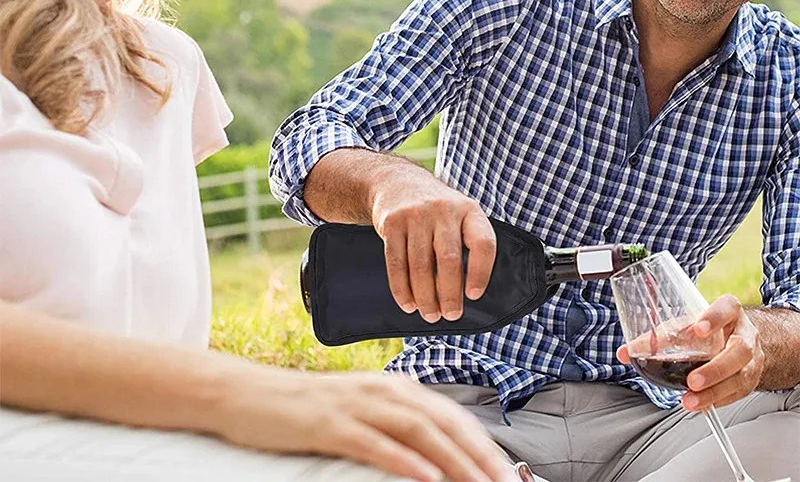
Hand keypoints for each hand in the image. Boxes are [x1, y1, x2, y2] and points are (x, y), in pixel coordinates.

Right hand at [218, 365, 512, 481]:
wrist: (251, 395)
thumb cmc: (308, 409)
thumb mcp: (359, 409)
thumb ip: (395, 423)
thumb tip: (434, 452)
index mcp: (392, 387)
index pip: (449, 414)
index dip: (482, 443)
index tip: (508, 472)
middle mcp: (381, 390)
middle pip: (442, 422)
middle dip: (479, 455)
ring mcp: (356, 405)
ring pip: (418, 431)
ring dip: (454, 460)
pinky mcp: (330, 425)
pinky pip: (375, 443)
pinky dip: (405, 462)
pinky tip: (427, 479)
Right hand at [370, 172, 495, 322]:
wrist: (397, 182)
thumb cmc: (437, 210)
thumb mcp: (460, 214)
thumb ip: (468, 243)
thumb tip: (471, 293)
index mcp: (469, 210)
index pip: (483, 243)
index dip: (480, 272)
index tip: (474, 296)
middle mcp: (444, 209)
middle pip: (449, 260)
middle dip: (450, 294)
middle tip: (450, 315)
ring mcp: (416, 215)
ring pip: (421, 265)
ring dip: (426, 297)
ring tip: (430, 315)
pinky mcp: (392, 222)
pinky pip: (396, 262)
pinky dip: (401, 288)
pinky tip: (408, 304)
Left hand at [616, 293, 764, 410]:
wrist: (738, 336)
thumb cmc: (708, 327)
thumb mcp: (688, 322)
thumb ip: (659, 335)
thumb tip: (627, 352)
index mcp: (729, 311)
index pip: (726, 309)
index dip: (714, 318)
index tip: (698, 329)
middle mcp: (745, 333)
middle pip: (739, 350)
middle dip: (715, 368)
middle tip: (692, 379)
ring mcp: (752, 358)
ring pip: (741, 376)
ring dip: (714, 391)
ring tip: (691, 399)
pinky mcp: (750, 379)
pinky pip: (738, 393)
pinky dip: (718, 400)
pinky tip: (701, 404)